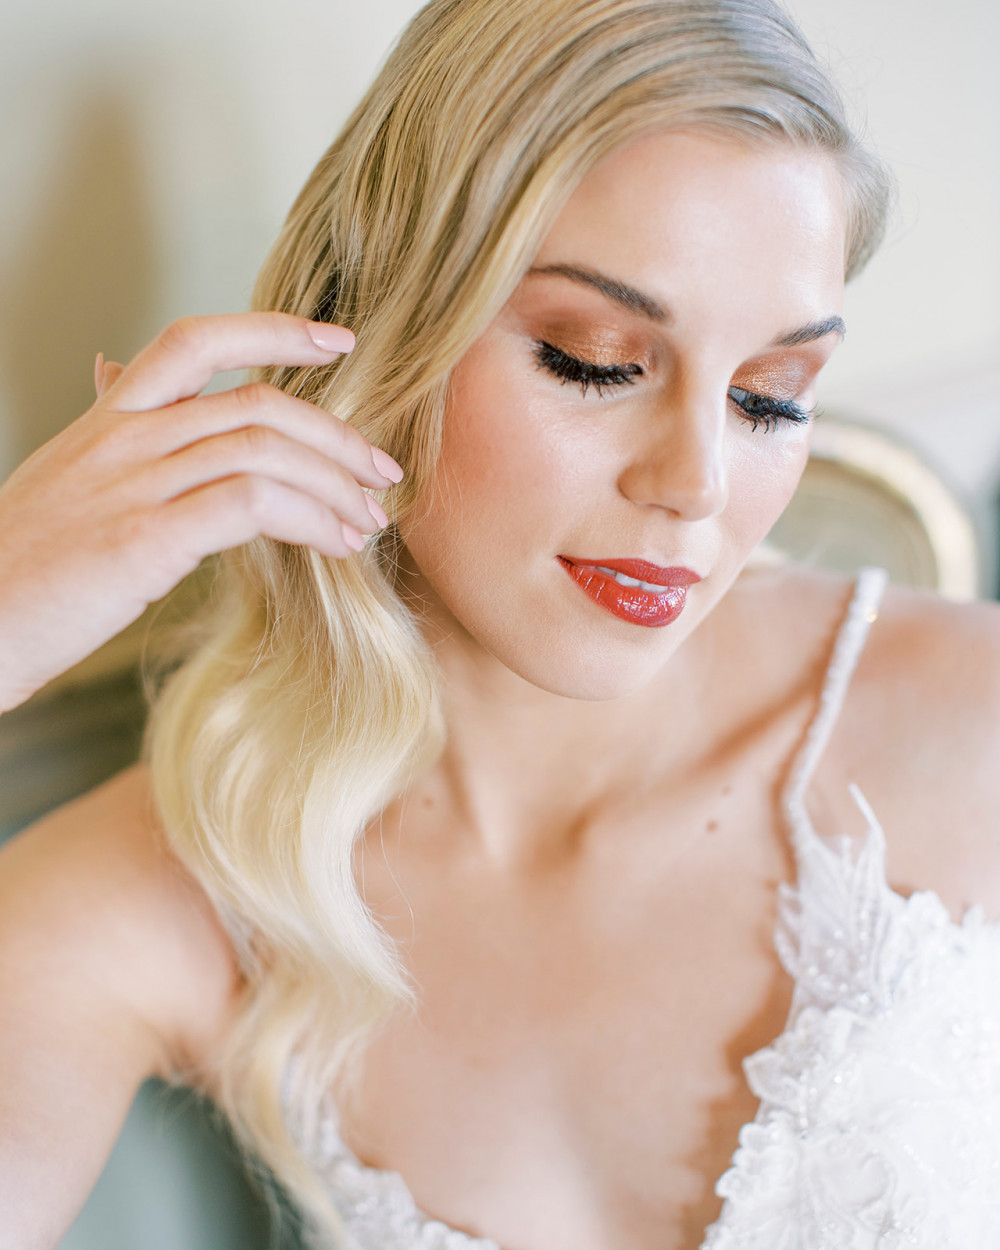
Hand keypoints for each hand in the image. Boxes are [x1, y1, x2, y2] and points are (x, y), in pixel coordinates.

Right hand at [0, 312, 403, 712]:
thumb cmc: (18, 569)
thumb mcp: (61, 478)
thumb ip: (108, 429)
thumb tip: (114, 373)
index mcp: (107, 422)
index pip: (195, 341)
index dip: (275, 329)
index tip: (339, 340)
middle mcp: (123, 440)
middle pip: (256, 401)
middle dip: (335, 433)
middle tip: (381, 473)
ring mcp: (132, 485)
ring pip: (263, 447)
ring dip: (334, 483)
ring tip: (368, 522)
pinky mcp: (143, 539)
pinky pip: (250, 503)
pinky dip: (309, 518)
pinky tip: (335, 546)